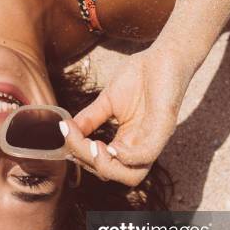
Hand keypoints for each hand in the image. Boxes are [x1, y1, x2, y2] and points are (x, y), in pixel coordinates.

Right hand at [60, 45, 195, 185]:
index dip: (81, 154)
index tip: (66, 131)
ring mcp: (154, 139)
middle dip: (91, 164)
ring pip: (132, 176)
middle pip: (116, 176)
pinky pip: (146, 155)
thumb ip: (89, 118)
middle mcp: (141, 146)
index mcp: (127, 142)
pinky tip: (110, 145)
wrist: (165, 53)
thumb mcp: (107, 100)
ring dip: (107, 167)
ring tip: (92, 147)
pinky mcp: (165, 127)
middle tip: (79, 142)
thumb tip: (65, 130)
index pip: (103, 163)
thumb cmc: (140, 75)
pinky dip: (126, 156)